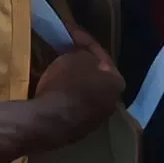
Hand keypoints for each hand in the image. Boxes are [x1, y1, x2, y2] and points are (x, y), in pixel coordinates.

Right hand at [31, 25, 123, 139]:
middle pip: (96, 77)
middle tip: (66, 51)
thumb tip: (85, 58)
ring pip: (84, 93)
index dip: (84, 40)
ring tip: (58, 68)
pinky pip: (72, 106)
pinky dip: (64, 95)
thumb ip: (84, 54)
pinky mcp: (76, 131)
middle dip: (82, 63)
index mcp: (116, 84)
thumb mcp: (75, 57)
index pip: (102, 55)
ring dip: (73, 80)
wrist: (47, 122)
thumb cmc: (66, 85)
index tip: (69, 31)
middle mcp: (111, 103)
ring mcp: (94, 120)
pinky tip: (52, 88)